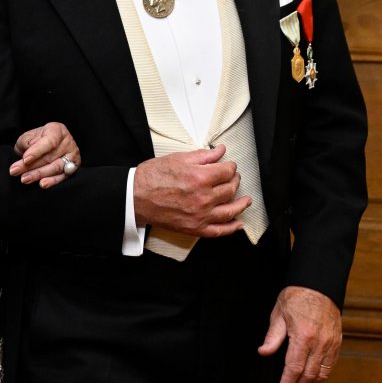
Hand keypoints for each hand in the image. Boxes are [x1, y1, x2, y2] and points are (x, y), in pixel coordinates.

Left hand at [9, 121, 81, 188]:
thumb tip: (28, 153)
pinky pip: (62, 177)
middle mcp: (67, 142)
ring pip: (55, 167)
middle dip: (31, 166)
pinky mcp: (72, 168)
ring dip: (39, 174)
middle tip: (15, 171)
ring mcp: (72, 156)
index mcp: (57, 130)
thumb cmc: (35, 141)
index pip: (49, 142)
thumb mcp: (27, 137)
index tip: (25, 159)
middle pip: (50, 157)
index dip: (37, 151)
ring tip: (25, 178)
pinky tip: (42, 184)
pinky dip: (52, 181)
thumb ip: (27, 143)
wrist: (43, 147)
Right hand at [133, 144, 249, 236]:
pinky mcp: (194, 228)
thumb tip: (221, 151)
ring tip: (246, 200)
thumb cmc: (152, 177)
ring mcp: (200, 215)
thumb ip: (203, 156)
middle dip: (235, 181)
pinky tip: (238, 224)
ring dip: (241, 204)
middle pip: (230, 189)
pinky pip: (219, 231)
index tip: (229, 165)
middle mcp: (203, 198)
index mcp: (200, 178)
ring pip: (230, 210)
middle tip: (233, 178)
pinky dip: (231, 228)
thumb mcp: (178, 159)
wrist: (135, 197)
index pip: (226, 171)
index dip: (230, 166)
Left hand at [258, 285, 342, 382]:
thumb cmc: (297, 297)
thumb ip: (272, 337)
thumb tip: (263, 352)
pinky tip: (312, 377)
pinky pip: (331, 364)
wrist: (319, 284)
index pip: (294, 368)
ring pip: (322, 373)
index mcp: (303, 336)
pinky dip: (321, 374)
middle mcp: (320, 342)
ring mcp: (331, 343)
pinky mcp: (337, 341)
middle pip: (309, 375)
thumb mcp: (278, 314)